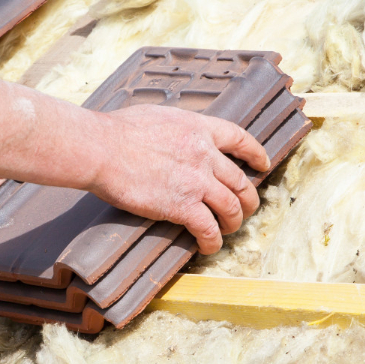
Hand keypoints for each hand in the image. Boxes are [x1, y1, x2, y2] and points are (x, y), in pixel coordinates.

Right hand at [88, 105, 269, 253]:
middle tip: (246, 209)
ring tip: (228, 230)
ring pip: (232, 207)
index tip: (262, 165)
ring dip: (234, 222)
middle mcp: (205, 154)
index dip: (256, 154)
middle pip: (241, 181)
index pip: (240, 139)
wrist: (102, 149)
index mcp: (199, 128)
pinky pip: (209, 229)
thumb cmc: (117, 131)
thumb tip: (176, 136)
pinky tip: (207, 246)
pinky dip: (212, 241)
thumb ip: (177, 128)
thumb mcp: (158, 116)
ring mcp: (196, 181)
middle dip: (248, 199)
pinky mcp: (182, 206)